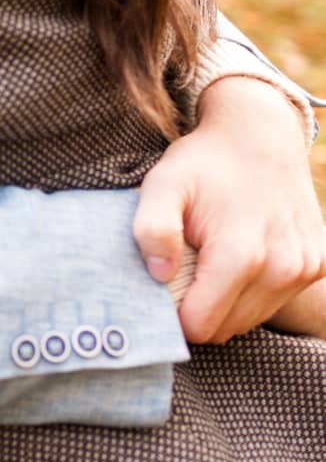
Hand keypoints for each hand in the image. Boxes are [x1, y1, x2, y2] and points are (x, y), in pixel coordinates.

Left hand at [133, 76, 325, 344]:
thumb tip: (159, 275)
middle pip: (226, 328)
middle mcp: (283, 268)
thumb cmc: (204, 162)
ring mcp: (306, 268)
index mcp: (241, 255)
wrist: (259, 134)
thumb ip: (152, 228)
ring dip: (228, 299)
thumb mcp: (163, 184)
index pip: (200, 326)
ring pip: (251, 318)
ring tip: (214, 257)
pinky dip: (256, 288)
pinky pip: (276, 299)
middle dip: (201, 307)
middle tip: (188, 266)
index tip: (166, 284)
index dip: (175, 314)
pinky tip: (244, 254)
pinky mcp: (319, 264)